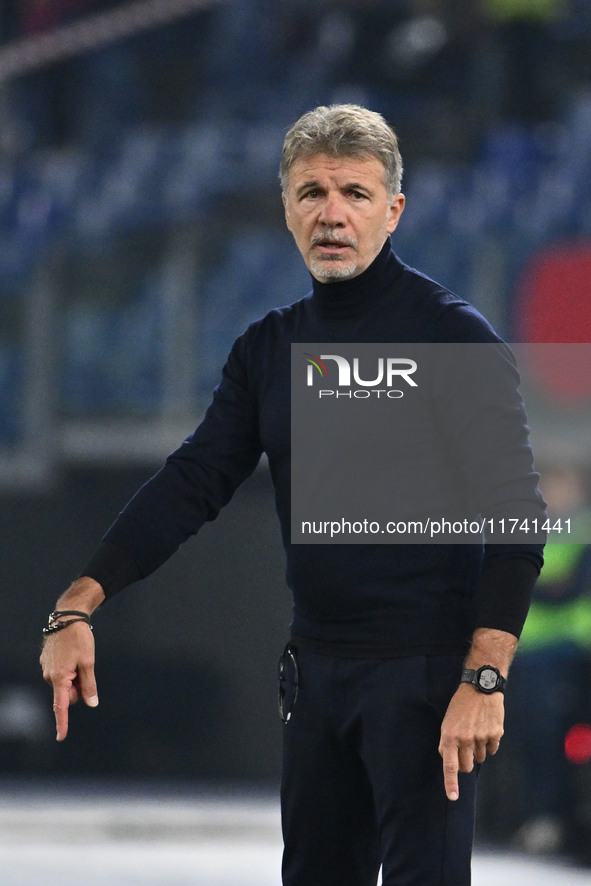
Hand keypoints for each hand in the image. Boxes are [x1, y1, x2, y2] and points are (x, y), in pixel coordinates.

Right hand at [39, 578, 103, 740]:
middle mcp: (49, 676)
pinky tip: (71, 654)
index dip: (62, 722)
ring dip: (73, 678)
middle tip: (85, 668)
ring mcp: (46, 668)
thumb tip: (92, 704)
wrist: (66, 617)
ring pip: (64, 684)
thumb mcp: (88, 662)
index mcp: (59, 678)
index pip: (61, 706)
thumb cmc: (79, 639)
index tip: (61, 737)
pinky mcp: (46, 662)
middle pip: (68, 694)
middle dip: (78, 688)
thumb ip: (89, 685)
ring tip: (78, 658)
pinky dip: (68, 670)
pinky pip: (60, 674)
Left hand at [438, 684, 503, 800]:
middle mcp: (465, 739)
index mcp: (450, 736)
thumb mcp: (447, 720)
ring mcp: (482, 737)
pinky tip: (486, 729)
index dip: (451, 783)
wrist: (481, 687)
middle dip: (466, 763)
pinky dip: (489, 744)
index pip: (450, 765)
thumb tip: (447, 759)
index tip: (452, 797)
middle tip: (465, 750)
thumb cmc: (460, 705)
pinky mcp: (496, 734)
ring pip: (480, 758)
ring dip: (478, 751)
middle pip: (467, 767)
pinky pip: (492, 750)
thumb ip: (446, 741)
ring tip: (476, 732)